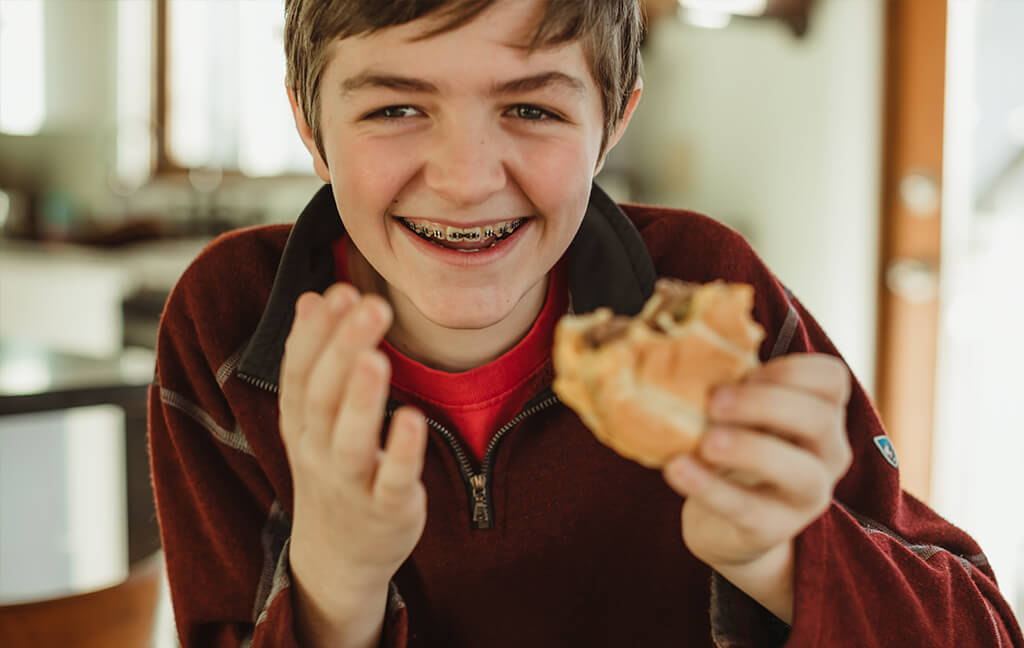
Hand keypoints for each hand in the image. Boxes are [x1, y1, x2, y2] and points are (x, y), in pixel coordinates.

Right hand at [279, 284, 427, 608]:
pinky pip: (393, 480)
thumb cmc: (332, 470)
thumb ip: (313, 358)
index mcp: (300, 424)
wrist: (337, 557)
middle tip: (371, 304)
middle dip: (343, 348)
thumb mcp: (312, 418)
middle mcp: (318, 451)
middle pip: (323, 397)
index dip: (315, 333)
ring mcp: (351, 483)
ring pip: (350, 440)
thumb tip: (311, 296)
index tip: (338, 291)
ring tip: (377, 357)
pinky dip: (401, 452)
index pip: (299, 372)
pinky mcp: (387, 509)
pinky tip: (412, 418)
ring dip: (362, 398)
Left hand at [662, 353, 852, 604]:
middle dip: (766, 403)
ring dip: (750, 449)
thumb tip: (678, 336)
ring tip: (705, 440)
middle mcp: (827, 453)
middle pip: (819, 419)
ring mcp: (807, 497)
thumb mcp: (738, 413)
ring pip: (800, 472)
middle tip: (713, 400)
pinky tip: (677, 468)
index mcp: (820, 413)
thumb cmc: (732, 449)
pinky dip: (710, 487)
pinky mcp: (774, 530)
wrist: (723, 524)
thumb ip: (727, 381)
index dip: (792, 369)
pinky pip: (749, 509)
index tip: (746, 370)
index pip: (832, 379)